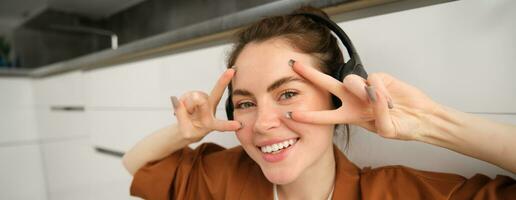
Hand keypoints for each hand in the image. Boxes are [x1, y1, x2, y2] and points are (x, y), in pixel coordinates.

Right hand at [171, 69, 240, 141]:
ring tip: (188, 114)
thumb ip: (183, 117)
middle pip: (217, 94)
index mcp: (211, 123)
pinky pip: (188, 95)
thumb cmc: (189, 131)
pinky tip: (185, 107)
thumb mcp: (185, 132)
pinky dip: (183, 102)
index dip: (228, 125)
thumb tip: (184, 100)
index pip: (220, 125)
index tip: (239, 125)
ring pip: (194, 98)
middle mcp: (211, 109)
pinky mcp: (197, 94)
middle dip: (223, 82)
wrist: (187, 126)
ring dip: (188, 105)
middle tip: (231, 71)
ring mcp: (204, 100)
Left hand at [288, 61, 440, 140]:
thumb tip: (371, 92)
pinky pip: (372, 79)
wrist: (421, 117)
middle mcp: (354, 100)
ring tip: (375, 102)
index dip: (309, 116)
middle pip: (327, 85)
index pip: (325, 116)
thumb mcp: (387, 129)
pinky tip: (388, 99)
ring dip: (359, 90)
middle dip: (310, 75)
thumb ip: (377, 114)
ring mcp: (365, 88)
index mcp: (350, 116)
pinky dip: (379, 90)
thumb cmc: (402, 127)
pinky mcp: (379, 77)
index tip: (291, 114)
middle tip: (293, 65)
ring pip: (350, 81)